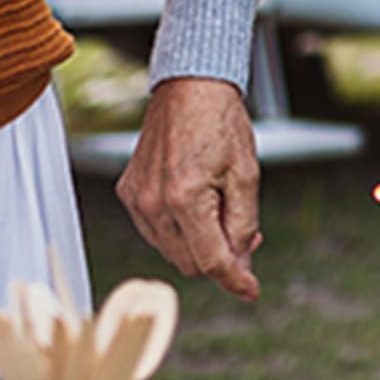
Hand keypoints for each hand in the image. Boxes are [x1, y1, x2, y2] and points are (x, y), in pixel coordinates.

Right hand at [116, 78, 262, 302]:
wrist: (190, 87)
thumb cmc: (222, 124)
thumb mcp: (246, 175)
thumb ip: (243, 225)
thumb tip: (240, 266)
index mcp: (185, 199)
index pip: (211, 261)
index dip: (235, 279)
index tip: (251, 291)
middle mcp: (153, 203)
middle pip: (190, 262)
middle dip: (220, 256)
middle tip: (245, 233)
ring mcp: (136, 198)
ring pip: (172, 250)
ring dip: (199, 243)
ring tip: (220, 208)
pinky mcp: (128, 192)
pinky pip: (155, 231)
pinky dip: (178, 228)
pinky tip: (196, 202)